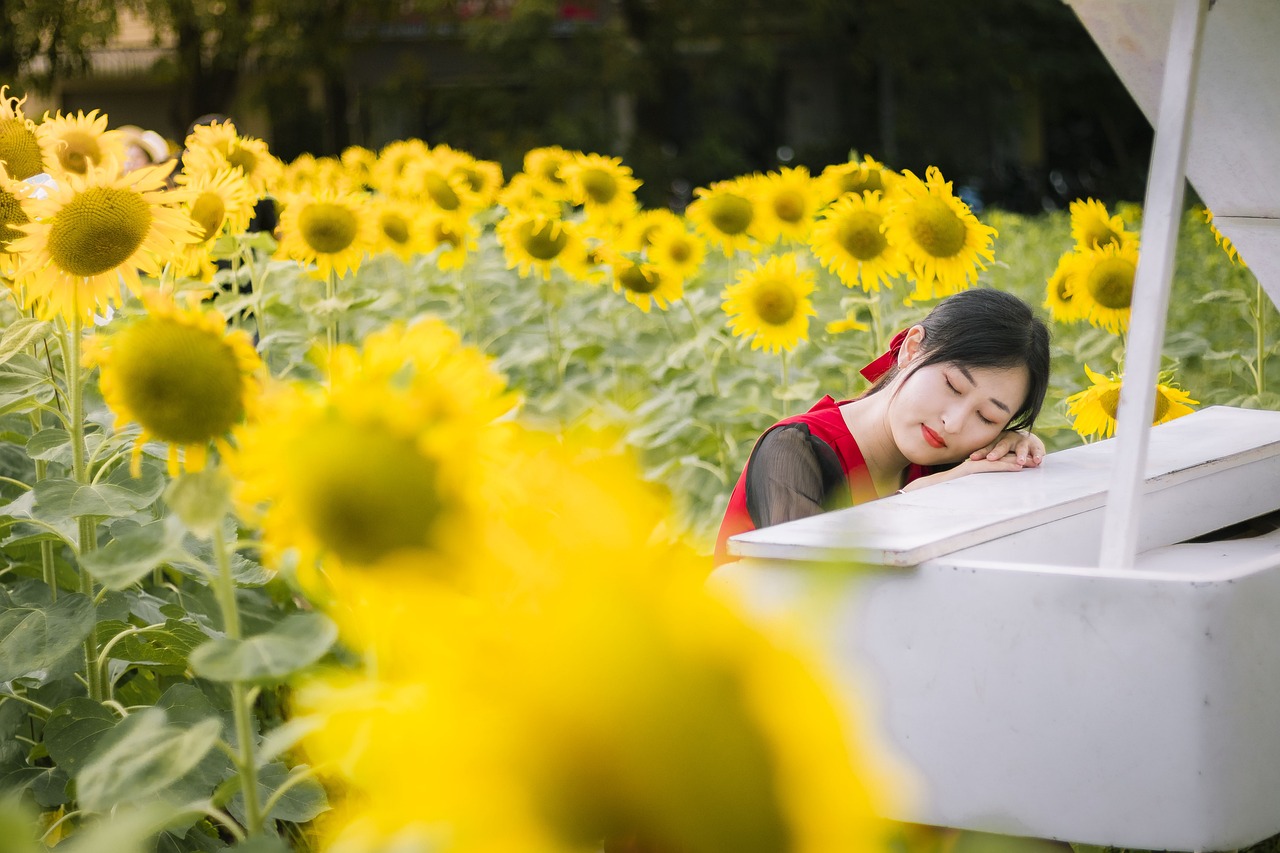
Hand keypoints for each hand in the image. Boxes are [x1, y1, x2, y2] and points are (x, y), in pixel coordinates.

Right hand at [901, 453, 1031, 491]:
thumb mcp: (963, 488)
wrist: (928, 488)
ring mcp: (974, 465)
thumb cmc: (943, 490)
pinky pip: (991, 467)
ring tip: (1033, 463)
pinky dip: (1005, 466)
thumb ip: (974, 487)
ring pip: (1000, 460)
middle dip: (1020, 458)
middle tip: (1037, 460)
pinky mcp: (971, 469)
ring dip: (1017, 461)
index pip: (998, 461)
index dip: (1014, 460)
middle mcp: (977, 463)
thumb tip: (983, 495)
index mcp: (977, 466)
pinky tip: (1017, 467)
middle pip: (1002, 458)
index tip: (1028, 462)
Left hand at [970, 429, 1044, 467]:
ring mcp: (1022, 442)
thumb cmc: (1005, 448)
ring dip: (1021, 455)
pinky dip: (1038, 455)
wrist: (1026, 439)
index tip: (972, 458)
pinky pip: (1037, 450)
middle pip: (1002, 446)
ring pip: (1020, 448)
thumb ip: (984, 456)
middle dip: (997, 452)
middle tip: (991, 459)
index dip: (980, 453)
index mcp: (996, 441)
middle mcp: (1008, 439)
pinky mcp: (1035, 446)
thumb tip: (964, 465)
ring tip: (1021, 462)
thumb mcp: (995, 449)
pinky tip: (1038, 461)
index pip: (987, 447)